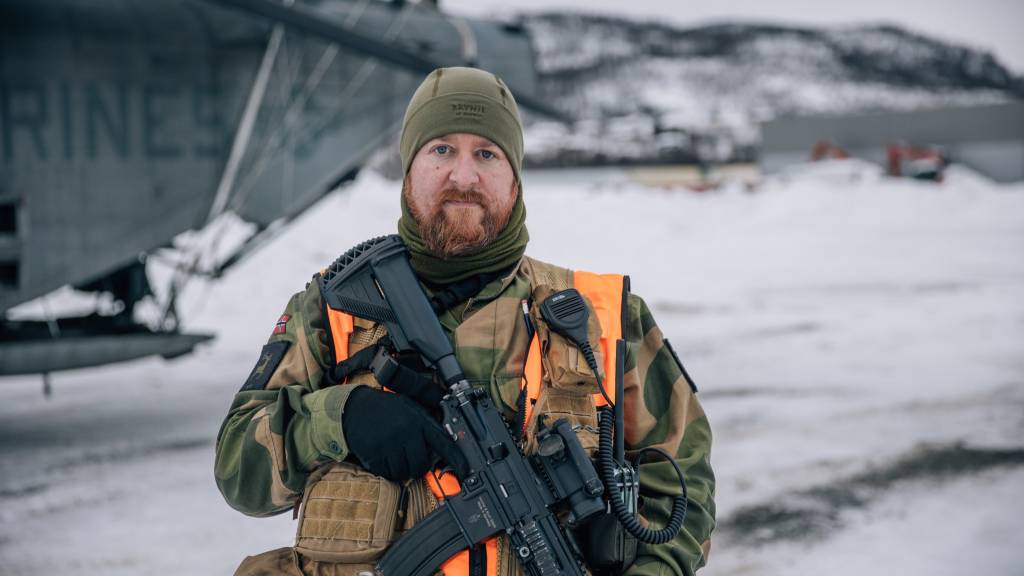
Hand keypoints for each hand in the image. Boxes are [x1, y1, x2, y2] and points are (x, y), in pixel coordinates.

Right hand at [343, 386, 466, 481]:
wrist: (354, 408)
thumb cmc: (386, 408)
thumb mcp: (410, 406)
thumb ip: (426, 422)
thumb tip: (446, 440)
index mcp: (419, 421)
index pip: (444, 443)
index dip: (457, 459)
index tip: (465, 471)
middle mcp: (407, 433)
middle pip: (422, 465)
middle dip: (419, 468)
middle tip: (413, 460)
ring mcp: (390, 445)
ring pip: (404, 472)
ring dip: (402, 470)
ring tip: (396, 456)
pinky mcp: (375, 455)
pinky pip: (388, 474)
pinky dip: (388, 471)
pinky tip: (384, 457)